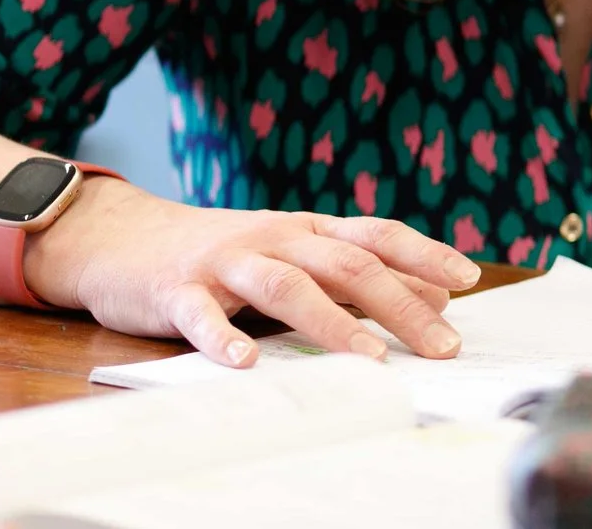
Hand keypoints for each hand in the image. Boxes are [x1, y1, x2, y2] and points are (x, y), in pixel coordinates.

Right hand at [26, 178, 482, 366]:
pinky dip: (226, 338)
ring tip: (369, 357)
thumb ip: (357, 273)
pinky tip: (248, 362)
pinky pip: (204, 314)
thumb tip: (434, 294)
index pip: (376, 235)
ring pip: (286, 286)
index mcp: (307, 230)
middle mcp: (275, 238)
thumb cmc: (223, 253)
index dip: (423, 253)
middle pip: (347, 265)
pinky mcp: (177, 290)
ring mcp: (227, 262)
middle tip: (441, 344)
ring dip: (331, 323)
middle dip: (400, 305)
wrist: (124, 236)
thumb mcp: (295, 254)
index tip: (468, 279)